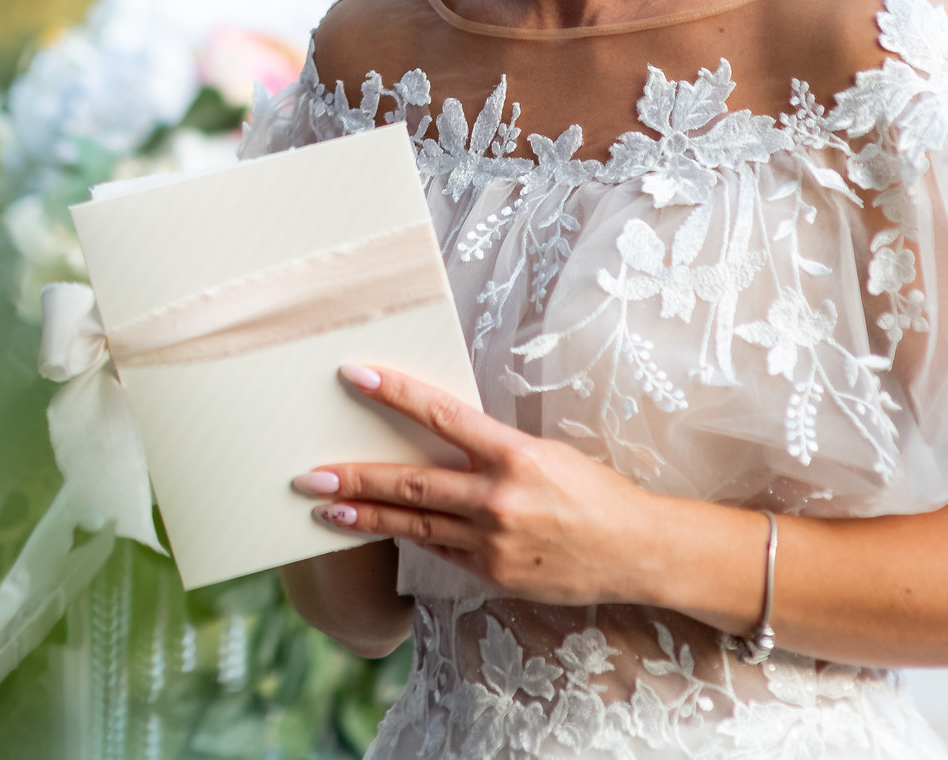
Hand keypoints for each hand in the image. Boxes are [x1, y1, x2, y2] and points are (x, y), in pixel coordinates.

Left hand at [292, 363, 665, 606]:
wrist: (637, 550)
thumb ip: (492, 450)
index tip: (354, 374)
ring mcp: (493, 541)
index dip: (395, 392)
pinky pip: (440, 551)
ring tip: (323, 509)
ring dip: (364, 518)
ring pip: (414, 525)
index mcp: (515, 455)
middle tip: (309, 473)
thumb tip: (439, 438)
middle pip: (412, 483)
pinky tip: (379, 530)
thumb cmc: (593, 491)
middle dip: (356, 477)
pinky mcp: (493, 573)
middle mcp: (499, 498)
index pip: (442, 414)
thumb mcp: (546, 453)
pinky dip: (408, 538)